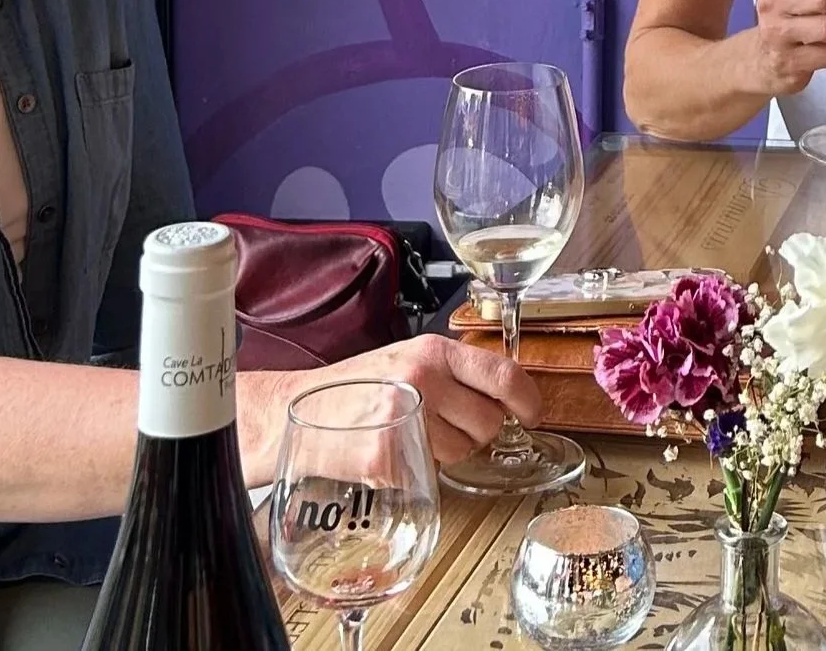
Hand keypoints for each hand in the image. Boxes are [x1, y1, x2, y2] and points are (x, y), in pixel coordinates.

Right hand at [241, 335, 541, 480]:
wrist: (293, 409)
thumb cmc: (354, 387)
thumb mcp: (407, 360)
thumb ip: (453, 373)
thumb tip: (506, 393)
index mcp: (432, 351)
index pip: (503, 374)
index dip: (527, 398)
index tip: (532, 412)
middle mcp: (423, 380)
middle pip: (489, 421)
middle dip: (475, 431)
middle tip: (442, 426)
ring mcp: (406, 418)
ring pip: (463, 452)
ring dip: (445, 452)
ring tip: (409, 435)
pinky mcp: (389, 456)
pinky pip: (430, 474)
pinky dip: (416, 472)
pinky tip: (391, 453)